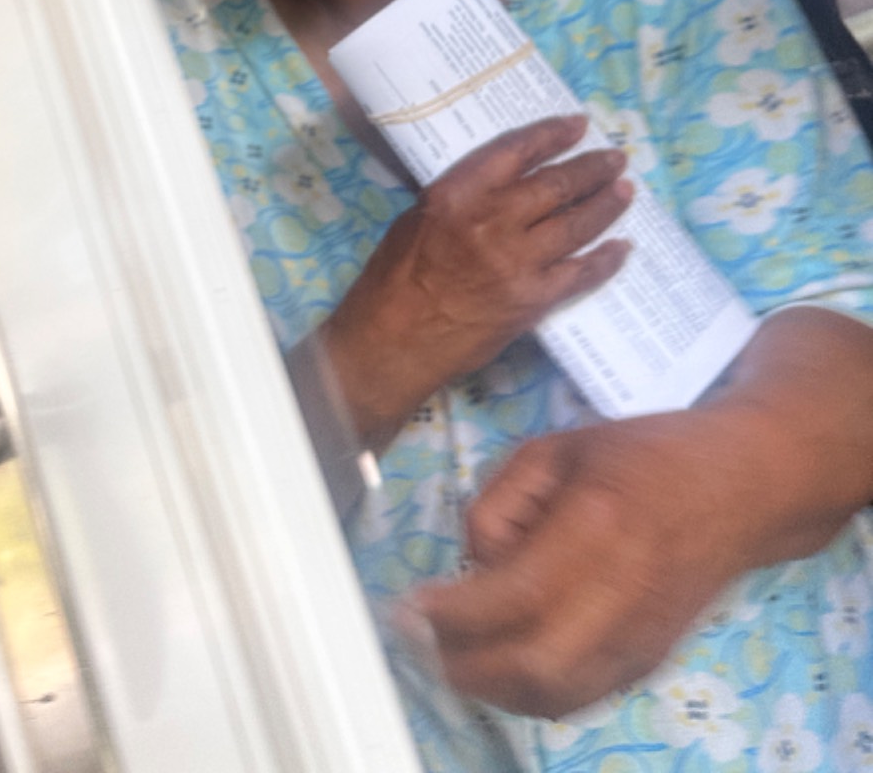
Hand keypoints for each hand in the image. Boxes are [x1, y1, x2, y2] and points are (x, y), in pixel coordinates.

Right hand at [319, 115, 630, 448]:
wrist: (395, 341)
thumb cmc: (395, 276)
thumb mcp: (418, 216)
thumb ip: (462, 196)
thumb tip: (500, 182)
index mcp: (458, 194)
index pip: (517, 151)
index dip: (552, 134)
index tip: (578, 125)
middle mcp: (492, 222)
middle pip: (556, 185)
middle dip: (591, 169)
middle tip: (616, 159)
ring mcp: (517, 263)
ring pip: (575, 225)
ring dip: (605, 205)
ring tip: (624, 191)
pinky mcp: (532, 300)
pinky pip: (580, 274)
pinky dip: (604, 260)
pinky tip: (620, 248)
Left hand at [410, 414, 755, 716]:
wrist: (739, 488)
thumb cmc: (641, 456)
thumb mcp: (554, 450)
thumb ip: (500, 504)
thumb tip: (472, 566)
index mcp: (597, 525)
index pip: (514, 595)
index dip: (453, 614)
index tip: (408, 608)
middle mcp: (624, 593)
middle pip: (534, 666)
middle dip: (464, 666)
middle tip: (419, 642)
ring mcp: (642, 637)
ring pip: (555, 697)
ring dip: (491, 688)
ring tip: (450, 655)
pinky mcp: (650, 660)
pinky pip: (578, 697)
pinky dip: (528, 692)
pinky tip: (499, 663)